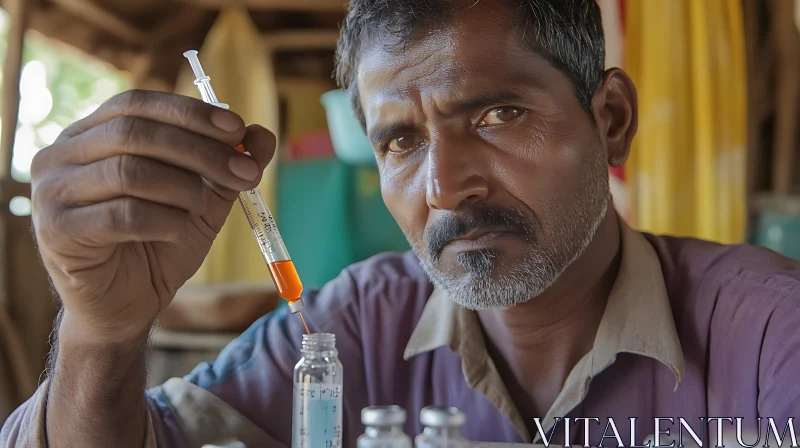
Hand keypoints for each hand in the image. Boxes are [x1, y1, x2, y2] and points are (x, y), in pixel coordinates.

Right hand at [30, 89, 274, 341]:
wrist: (128, 304)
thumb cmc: (159, 244)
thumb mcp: (204, 200)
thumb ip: (229, 166)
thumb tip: (262, 134)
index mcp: (92, 134)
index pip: (138, 103)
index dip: (190, 113)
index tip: (237, 129)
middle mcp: (62, 155)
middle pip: (135, 133)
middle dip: (200, 151)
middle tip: (245, 175)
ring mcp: (52, 192)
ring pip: (129, 172)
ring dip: (183, 189)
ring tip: (200, 208)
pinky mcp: (57, 232)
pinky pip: (122, 215)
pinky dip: (164, 221)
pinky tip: (178, 231)